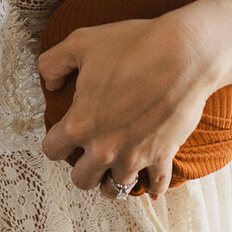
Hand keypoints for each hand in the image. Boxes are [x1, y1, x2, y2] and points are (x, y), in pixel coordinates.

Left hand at [39, 13, 215, 200]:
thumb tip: (48, 84)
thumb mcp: (80, 42)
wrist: (183, 53)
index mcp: (79, 123)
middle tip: (90, 156)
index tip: (66, 137)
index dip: (57, 142)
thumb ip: (53, 63)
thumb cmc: (132, 45)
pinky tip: (151, 185)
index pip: (52, 151)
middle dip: (83, 168)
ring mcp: (134, 156)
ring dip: (112, 181)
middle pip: (81, 179)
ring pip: (114, 189)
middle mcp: (103, 148)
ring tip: (115, 170)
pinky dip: (153, 187)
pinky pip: (155, 185)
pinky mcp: (162, 157)